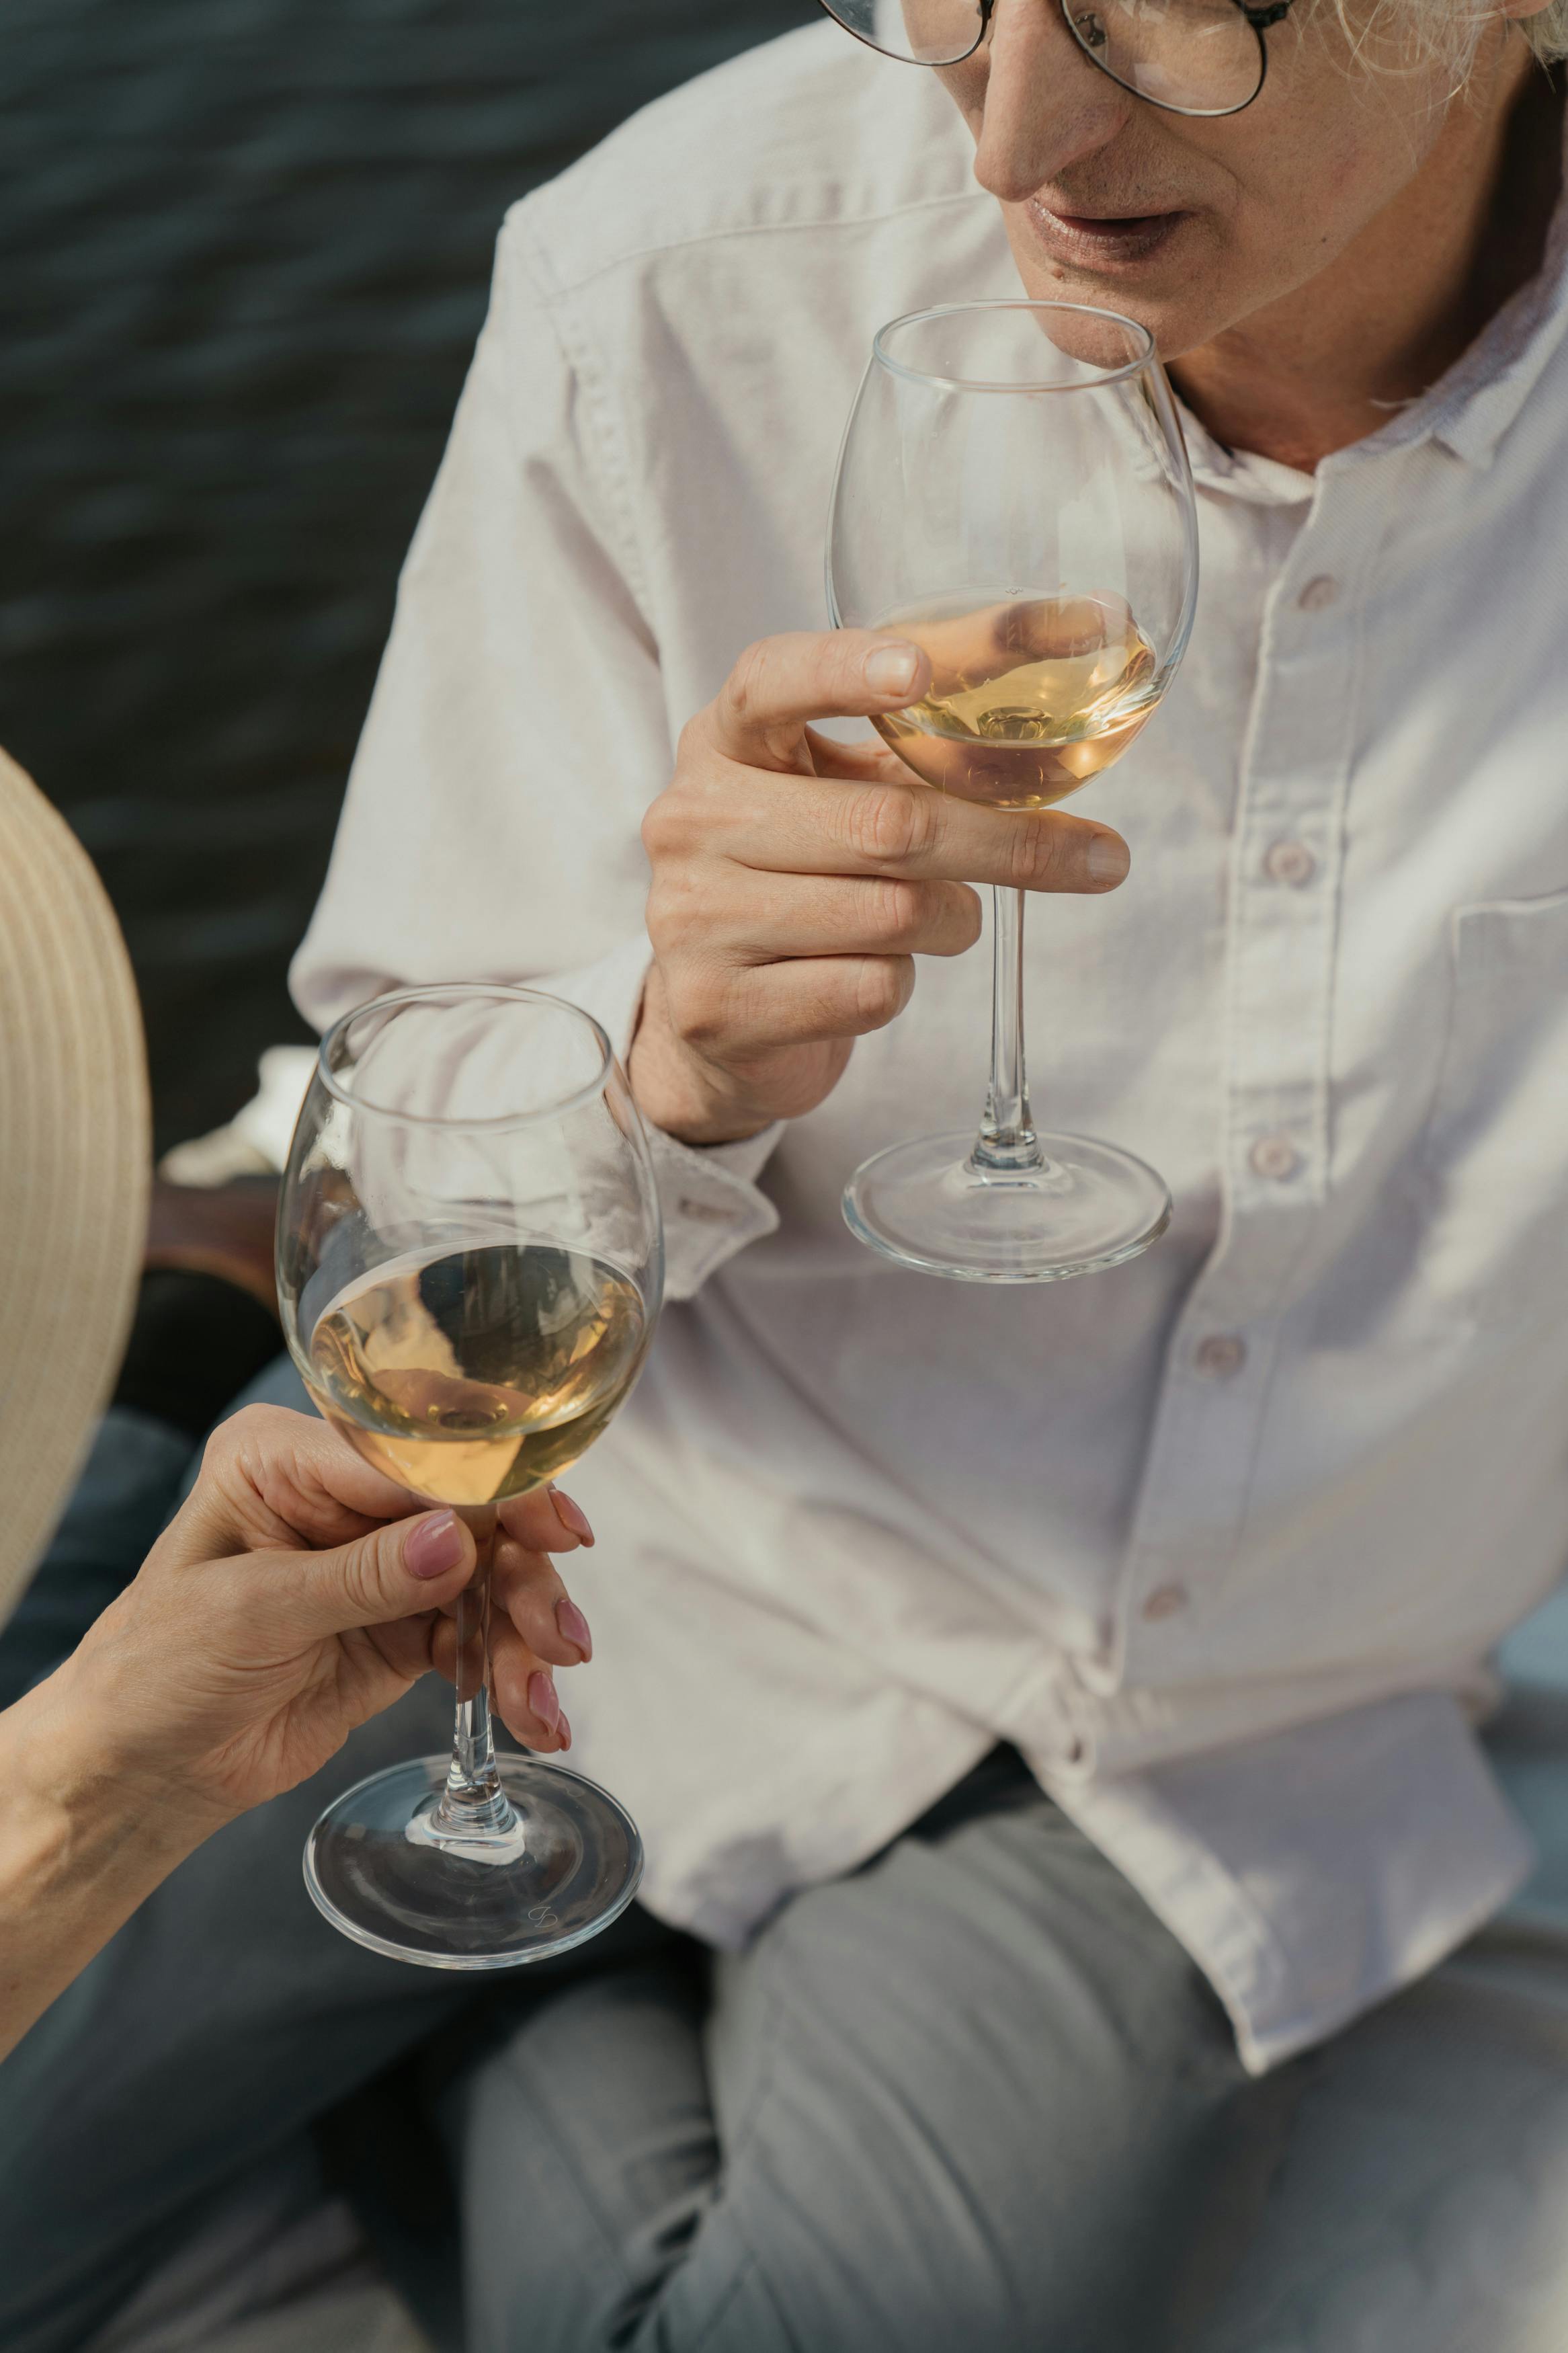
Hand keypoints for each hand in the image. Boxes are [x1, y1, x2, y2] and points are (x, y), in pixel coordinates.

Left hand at [40, 1405, 595, 1844]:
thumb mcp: (251, 1615)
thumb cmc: (156, 1671)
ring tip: (544, 1692)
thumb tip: (457, 1542)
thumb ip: (359, 1578)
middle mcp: (344, 1495)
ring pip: (490, 1571)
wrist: (141, 1770)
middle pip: (469, 1507)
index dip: (488, 1485)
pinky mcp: (405, 1623)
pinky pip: (478, 1632)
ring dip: (527, 1628)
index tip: (549, 1526)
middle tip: (558, 1637)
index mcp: (286, 1456)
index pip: (409, 1452)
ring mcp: (381, 1560)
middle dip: (523, 1571)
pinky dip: (511, 1671)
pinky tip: (533, 1713)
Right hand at [630, 629, 1132, 1144]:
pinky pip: (869, 990)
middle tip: (1096, 859)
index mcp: (722, 743)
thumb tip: (1077, 684)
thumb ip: (925, 746)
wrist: (713, 1018)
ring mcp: (693, 917)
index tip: (918, 671)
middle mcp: (691, 820)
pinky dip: (900, 984)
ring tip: (941, 922)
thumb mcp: (843, 795)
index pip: (772, 682)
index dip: (846, 670)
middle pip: (886, 824)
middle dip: (1006, 844)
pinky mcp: (718, 1007)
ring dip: (953, 922)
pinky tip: (872, 975)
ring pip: (892, 915)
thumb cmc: (803, 879)